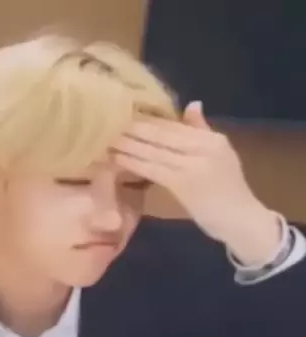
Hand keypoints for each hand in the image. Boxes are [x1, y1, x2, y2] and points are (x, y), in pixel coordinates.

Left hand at [112, 101, 281, 264]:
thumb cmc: (229, 191)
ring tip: (106, 137)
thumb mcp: (220, 155)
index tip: (123, 114)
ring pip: (153, 150)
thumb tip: (192, 104)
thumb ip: (202, 131)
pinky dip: (133, 162)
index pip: (173, 124)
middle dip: (132, 128)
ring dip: (127, 144)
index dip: (146, 119)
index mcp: (211, 139)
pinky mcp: (182, 184)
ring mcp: (193, 165)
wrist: (242, 220)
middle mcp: (203, 147)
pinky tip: (116, 157)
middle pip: (161, 133)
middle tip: (107, 121)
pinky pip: (152, 169)